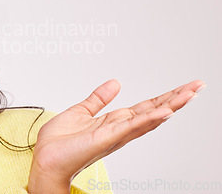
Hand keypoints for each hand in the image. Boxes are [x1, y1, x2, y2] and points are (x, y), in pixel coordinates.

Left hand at [27, 79, 204, 193]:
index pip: (144, 107)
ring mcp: (114, 135)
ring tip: (190, 94)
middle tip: (198, 86)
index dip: (164, 97)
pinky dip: (147, 119)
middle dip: (176, 99)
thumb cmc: (59, 142)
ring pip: (148, 118)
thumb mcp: (81, 111)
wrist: (45, 158)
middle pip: (153, 112)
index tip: (183, 87)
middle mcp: (119, 129)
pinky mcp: (105, 138)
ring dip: (170, 106)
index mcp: (114, 122)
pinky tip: (164, 112)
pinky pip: (130, 127)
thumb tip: (115, 83)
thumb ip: (98, 99)